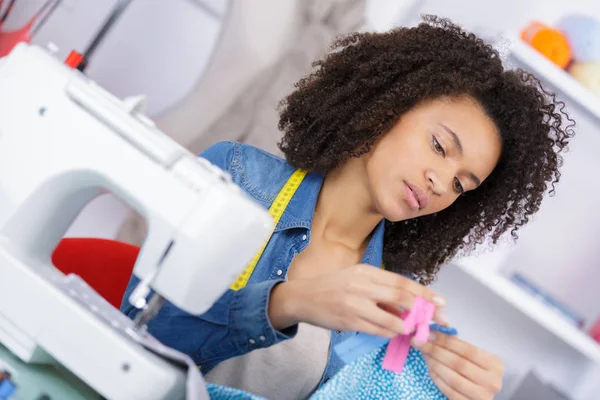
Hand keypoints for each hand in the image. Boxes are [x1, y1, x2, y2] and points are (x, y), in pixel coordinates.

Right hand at [268, 263, 446, 337]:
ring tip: (415, 329)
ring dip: (407, 326)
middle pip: (401, 297)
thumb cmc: (333, 287)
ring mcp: (355, 303)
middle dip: (424, 310)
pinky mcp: (350, 320)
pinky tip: (394, 332)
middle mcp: (362, 285)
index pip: (401, 282)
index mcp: (366, 271)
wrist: (303, 297)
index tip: (441, 302)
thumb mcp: (357, 279)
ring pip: (392, 318)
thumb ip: (380, 289)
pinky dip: (390, 332)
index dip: (424, 293)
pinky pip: (378, 330)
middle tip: (440, 319)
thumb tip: (406, 305)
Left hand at [418, 334, 503, 399]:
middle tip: (421, 343)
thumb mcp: (475, 357)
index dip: (446, 341)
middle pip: (459, 364)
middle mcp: (492, 382)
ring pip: (453, 379)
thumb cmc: (477, 370)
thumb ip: (458, 345)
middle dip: (436, 351)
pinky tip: (430, 369)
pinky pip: (449, 392)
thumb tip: (434, 332)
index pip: (467, 350)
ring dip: (435, 365)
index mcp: (495, 364)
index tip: (429, 334)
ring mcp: (482, 396)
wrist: (483, 393)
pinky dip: (437, 379)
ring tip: (425, 355)